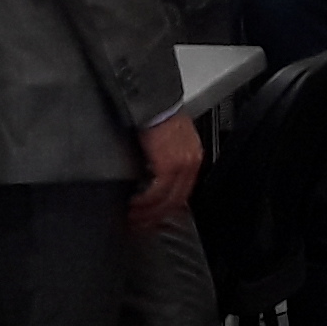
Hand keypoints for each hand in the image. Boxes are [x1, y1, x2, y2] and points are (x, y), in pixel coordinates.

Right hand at [127, 113, 204, 233]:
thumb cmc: (159, 115)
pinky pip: (157, 192)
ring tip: (135, 217)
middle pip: (176, 200)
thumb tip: (154, 176)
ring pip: (167, 199)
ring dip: (150, 212)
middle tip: (141, 223)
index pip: (183, 191)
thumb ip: (166, 159)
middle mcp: (190, 163)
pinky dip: (145, 201)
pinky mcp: (168, 165)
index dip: (167, 207)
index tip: (154, 216)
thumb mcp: (170, 139)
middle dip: (157, 215)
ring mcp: (181, 165)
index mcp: (192, 157)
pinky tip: (135, 205)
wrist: (155, 102)